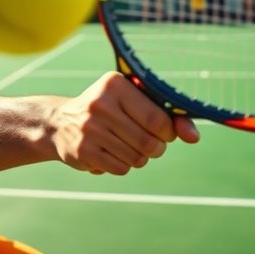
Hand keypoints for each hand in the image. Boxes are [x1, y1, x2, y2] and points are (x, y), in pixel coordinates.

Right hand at [49, 72, 199, 175]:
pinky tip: (112, 153)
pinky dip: (123, 165)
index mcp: (115, 84)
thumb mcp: (134, 102)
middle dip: (156, 148)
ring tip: (127, 146)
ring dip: (140, 158)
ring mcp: (89, 129)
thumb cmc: (110, 110)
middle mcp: (100, 104)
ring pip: (136, 159)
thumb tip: (194, 136)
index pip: (157, 119)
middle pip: (148, 143)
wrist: (60, 123)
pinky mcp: (83, 151)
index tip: (164, 132)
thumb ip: (168, 115)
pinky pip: (121, 168)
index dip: (168, 133)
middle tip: (150, 144)